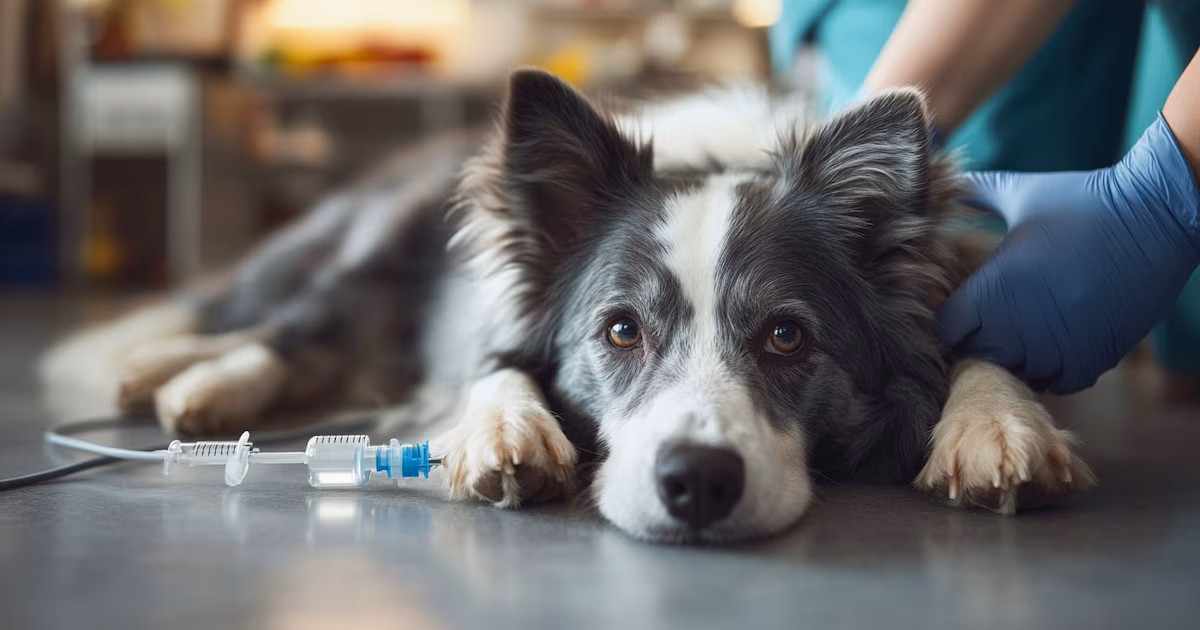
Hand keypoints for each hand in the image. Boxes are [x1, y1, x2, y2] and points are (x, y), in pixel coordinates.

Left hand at [939, 114, 1199, 393]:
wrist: (1156, 217)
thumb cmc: (1082, 201)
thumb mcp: (1020, 193)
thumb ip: (976, 193)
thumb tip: (947, 182)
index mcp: (990, 293)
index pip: (946, 330)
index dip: (950, 320)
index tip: (962, 307)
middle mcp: (1015, 330)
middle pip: (975, 356)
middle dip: (979, 340)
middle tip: (994, 319)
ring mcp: (1053, 350)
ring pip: (1015, 373)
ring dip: (1016, 356)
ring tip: (1028, 328)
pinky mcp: (1089, 361)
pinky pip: (1056, 382)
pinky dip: (1052, 367)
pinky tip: (1057, 339)